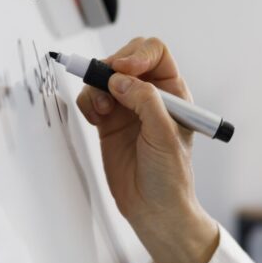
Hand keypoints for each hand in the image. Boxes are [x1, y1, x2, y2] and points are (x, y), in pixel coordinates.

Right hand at [76, 37, 217, 262]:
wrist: (153, 209)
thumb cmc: (170, 177)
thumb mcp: (165, 136)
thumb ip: (145, 102)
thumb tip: (120, 79)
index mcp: (173, 93)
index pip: (156, 53)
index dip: (138, 54)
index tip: (124, 69)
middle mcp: (151, 96)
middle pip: (126, 59)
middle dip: (111, 67)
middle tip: (105, 85)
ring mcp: (128, 108)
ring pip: (104, 78)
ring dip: (97, 87)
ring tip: (102, 112)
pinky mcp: (109, 122)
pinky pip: (92, 98)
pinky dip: (88, 102)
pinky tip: (96, 120)